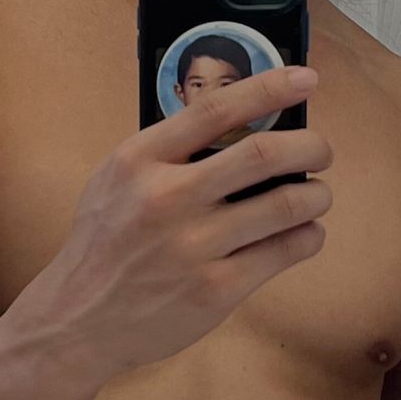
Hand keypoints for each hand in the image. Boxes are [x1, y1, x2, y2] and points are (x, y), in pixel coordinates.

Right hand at [39, 65, 331, 376]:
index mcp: (141, 160)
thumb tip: (242, 120)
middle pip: (263, 154)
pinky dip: (308, 236)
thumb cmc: (105, 243)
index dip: (270, 88)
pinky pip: (284, 251)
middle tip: (322, 150)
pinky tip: (306, 233)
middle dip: (310, 146)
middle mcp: (167, 198)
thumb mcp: (116, 179)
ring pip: (285, 205)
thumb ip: (167, 150)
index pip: (216, 109)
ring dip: (317, 195)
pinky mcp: (215, 290)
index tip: (307, 79)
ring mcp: (193, 247)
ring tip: (317, 195)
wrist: (78, 320)